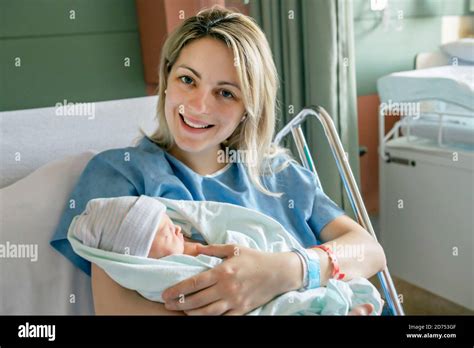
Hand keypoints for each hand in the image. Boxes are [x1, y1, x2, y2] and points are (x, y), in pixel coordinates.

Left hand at [162, 244, 302, 314]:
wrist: (279, 272)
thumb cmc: (255, 258)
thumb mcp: (234, 248)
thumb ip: (213, 249)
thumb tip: (196, 249)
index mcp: (223, 271)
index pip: (194, 282)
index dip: (177, 289)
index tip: (165, 293)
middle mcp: (227, 288)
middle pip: (197, 300)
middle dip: (179, 303)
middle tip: (167, 304)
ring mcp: (234, 301)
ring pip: (207, 313)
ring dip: (190, 313)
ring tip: (181, 310)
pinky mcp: (242, 310)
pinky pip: (222, 318)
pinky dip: (209, 318)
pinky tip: (200, 316)